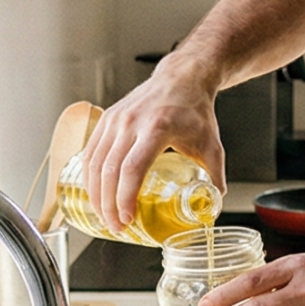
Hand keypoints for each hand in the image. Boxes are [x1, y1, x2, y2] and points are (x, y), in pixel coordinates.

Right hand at [82, 58, 223, 232]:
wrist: (181, 78)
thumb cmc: (195, 111)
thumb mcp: (211, 145)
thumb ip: (214, 176)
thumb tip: (213, 205)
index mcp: (157, 128)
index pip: (133, 168)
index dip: (125, 197)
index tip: (128, 219)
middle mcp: (131, 123)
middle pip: (109, 171)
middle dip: (108, 205)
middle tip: (116, 227)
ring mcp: (115, 119)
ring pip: (95, 163)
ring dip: (95, 194)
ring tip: (105, 216)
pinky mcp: (107, 119)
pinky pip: (91, 152)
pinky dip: (89, 177)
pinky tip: (95, 193)